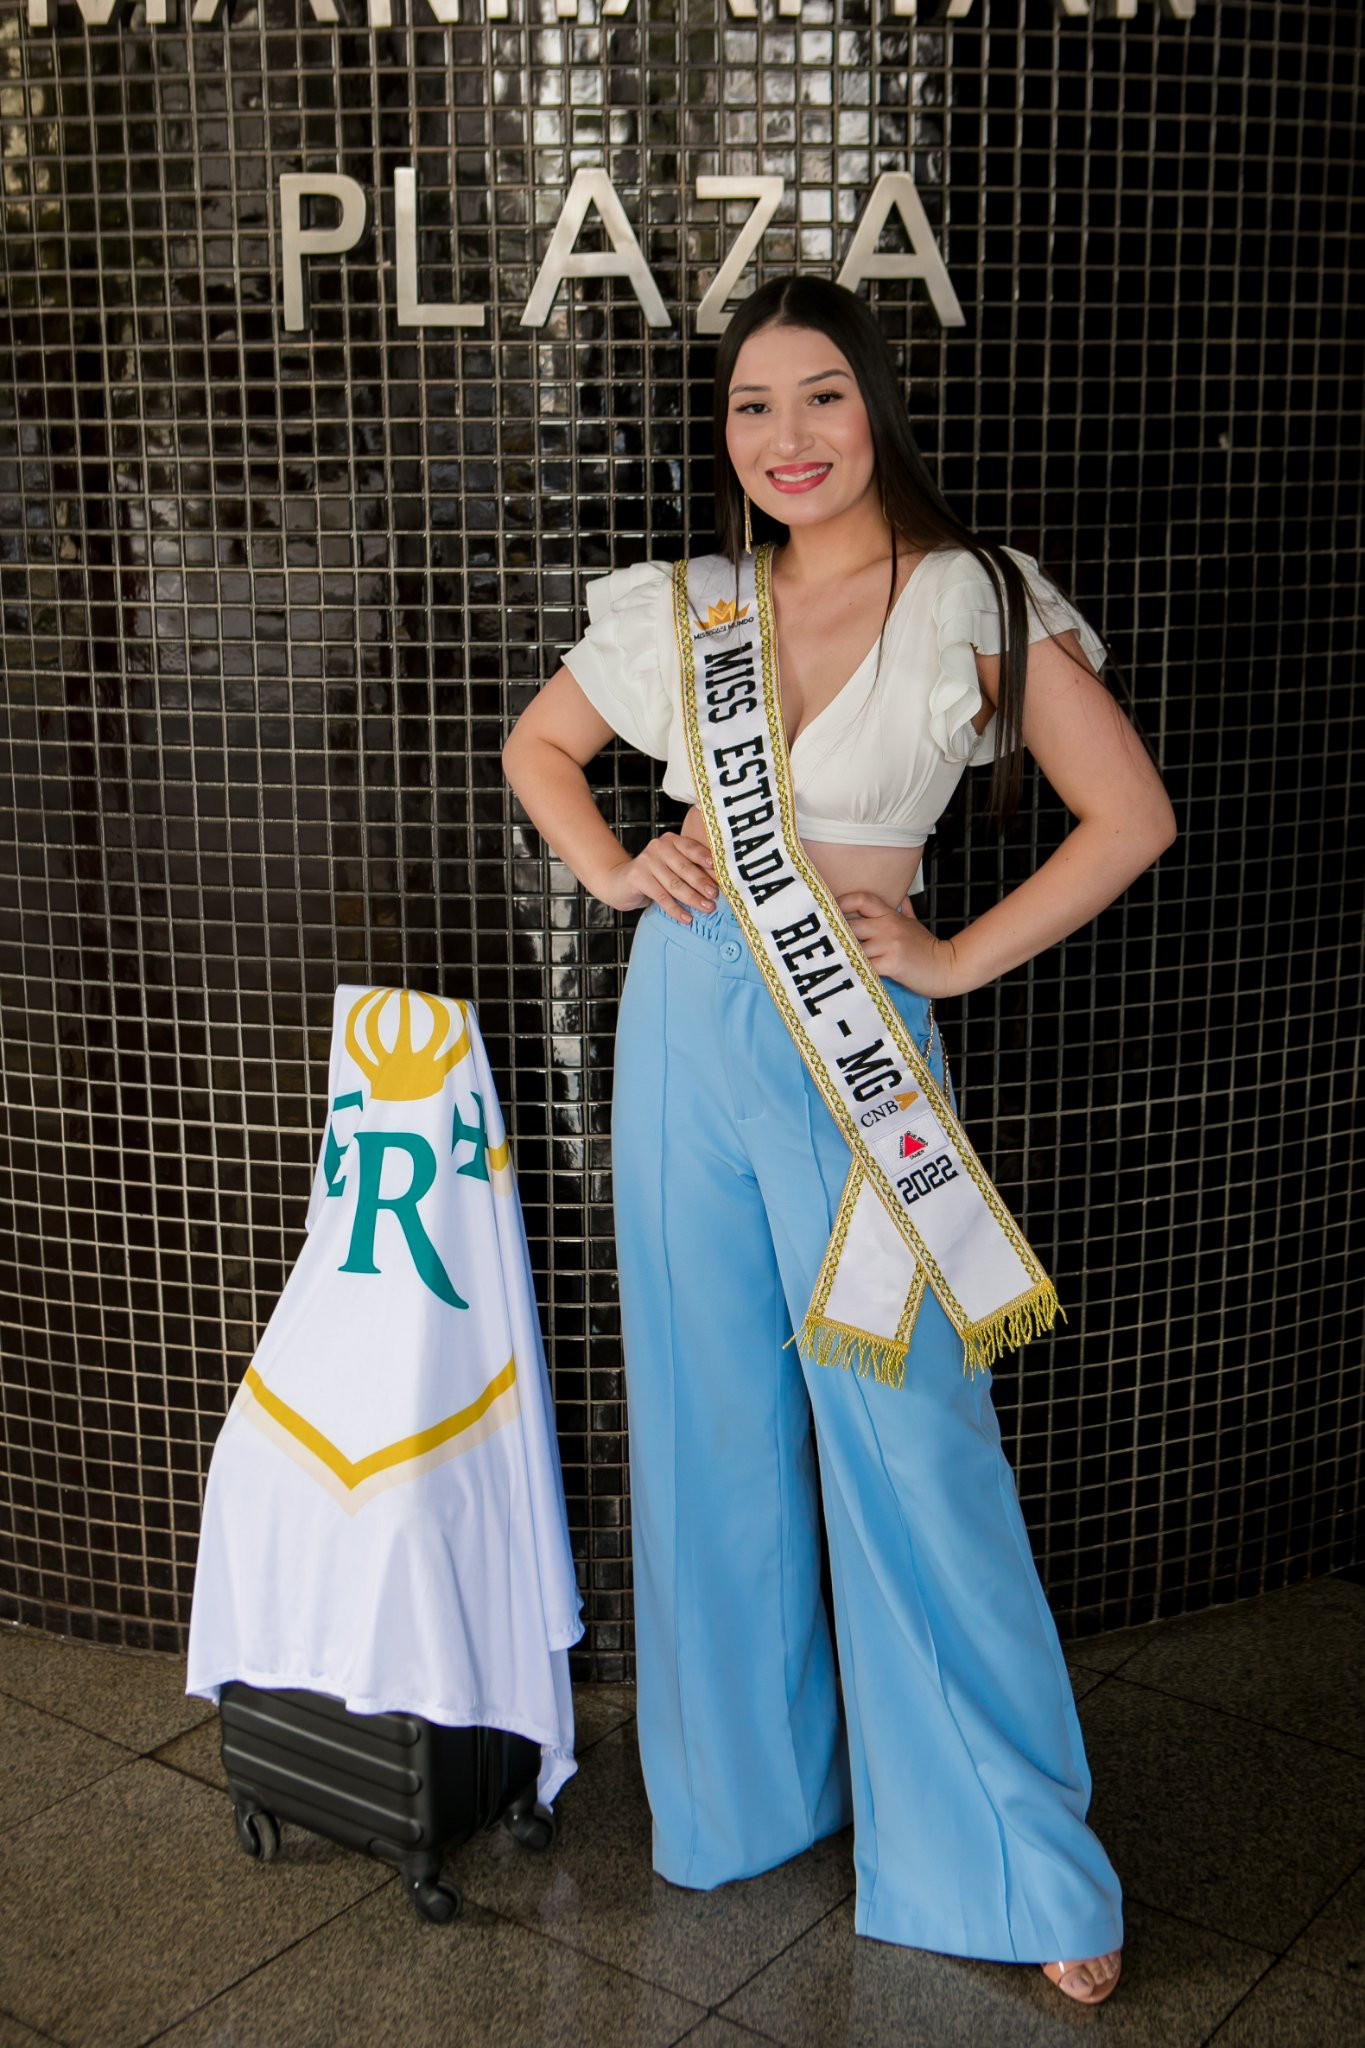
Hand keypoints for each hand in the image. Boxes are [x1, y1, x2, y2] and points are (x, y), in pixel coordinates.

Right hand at [596, 831, 718, 922]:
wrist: (620, 882)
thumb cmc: (654, 876)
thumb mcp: (672, 868)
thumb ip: (691, 869)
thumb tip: (720, 884)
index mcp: (672, 841)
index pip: (693, 849)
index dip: (707, 861)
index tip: (722, 872)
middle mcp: (659, 846)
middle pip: (685, 867)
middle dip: (702, 883)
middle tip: (716, 896)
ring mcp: (647, 860)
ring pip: (675, 884)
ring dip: (693, 898)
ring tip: (707, 908)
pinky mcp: (638, 876)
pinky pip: (661, 896)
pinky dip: (675, 909)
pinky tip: (686, 918)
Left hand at [836, 889, 961, 997]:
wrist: (947, 967)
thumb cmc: (927, 948)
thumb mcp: (915, 924)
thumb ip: (904, 910)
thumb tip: (901, 896)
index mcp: (891, 916)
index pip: (862, 899)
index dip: (843, 902)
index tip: (830, 912)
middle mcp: (888, 927)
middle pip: (850, 925)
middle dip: (837, 936)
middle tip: (826, 946)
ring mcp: (890, 945)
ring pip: (855, 948)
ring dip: (846, 957)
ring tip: (836, 964)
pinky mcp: (892, 965)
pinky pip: (865, 967)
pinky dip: (857, 971)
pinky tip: (852, 974)